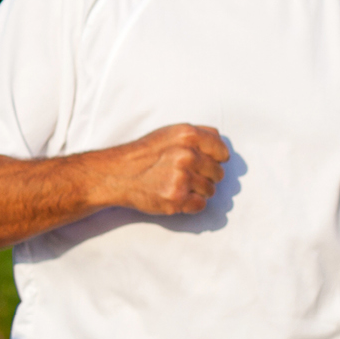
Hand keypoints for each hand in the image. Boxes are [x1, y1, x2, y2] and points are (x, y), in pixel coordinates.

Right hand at [98, 124, 228, 215]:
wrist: (117, 174)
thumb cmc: (144, 154)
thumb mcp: (170, 133)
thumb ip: (199, 134)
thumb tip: (222, 146)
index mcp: (187, 135)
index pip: (222, 151)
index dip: (215, 159)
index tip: (204, 163)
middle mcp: (186, 155)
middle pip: (218, 172)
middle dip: (206, 176)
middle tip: (186, 176)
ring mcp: (181, 178)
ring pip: (210, 190)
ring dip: (197, 191)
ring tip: (178, 185)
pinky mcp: (175, 198)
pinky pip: (200, 205)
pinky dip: (191, 204)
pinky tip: (176, 196)